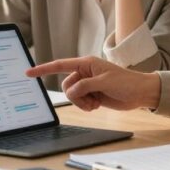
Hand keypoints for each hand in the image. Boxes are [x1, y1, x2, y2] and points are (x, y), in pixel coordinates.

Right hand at [27, 56, 159, 110]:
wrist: (140, 93)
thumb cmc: (126, 82)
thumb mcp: (103, 82)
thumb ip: (84, 86)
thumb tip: (71, 91)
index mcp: (86, 63)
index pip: (60, 65)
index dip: (43, 69)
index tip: (29, 72)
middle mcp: (85, 73)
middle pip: (67, 85)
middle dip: (76, 96)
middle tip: (90, 99)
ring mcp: (88, 84)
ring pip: (72, 96)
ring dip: (82, 102)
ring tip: (95, 102)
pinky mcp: (92, 95)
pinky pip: (80, 102)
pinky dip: (86, 106)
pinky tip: (98, 104)